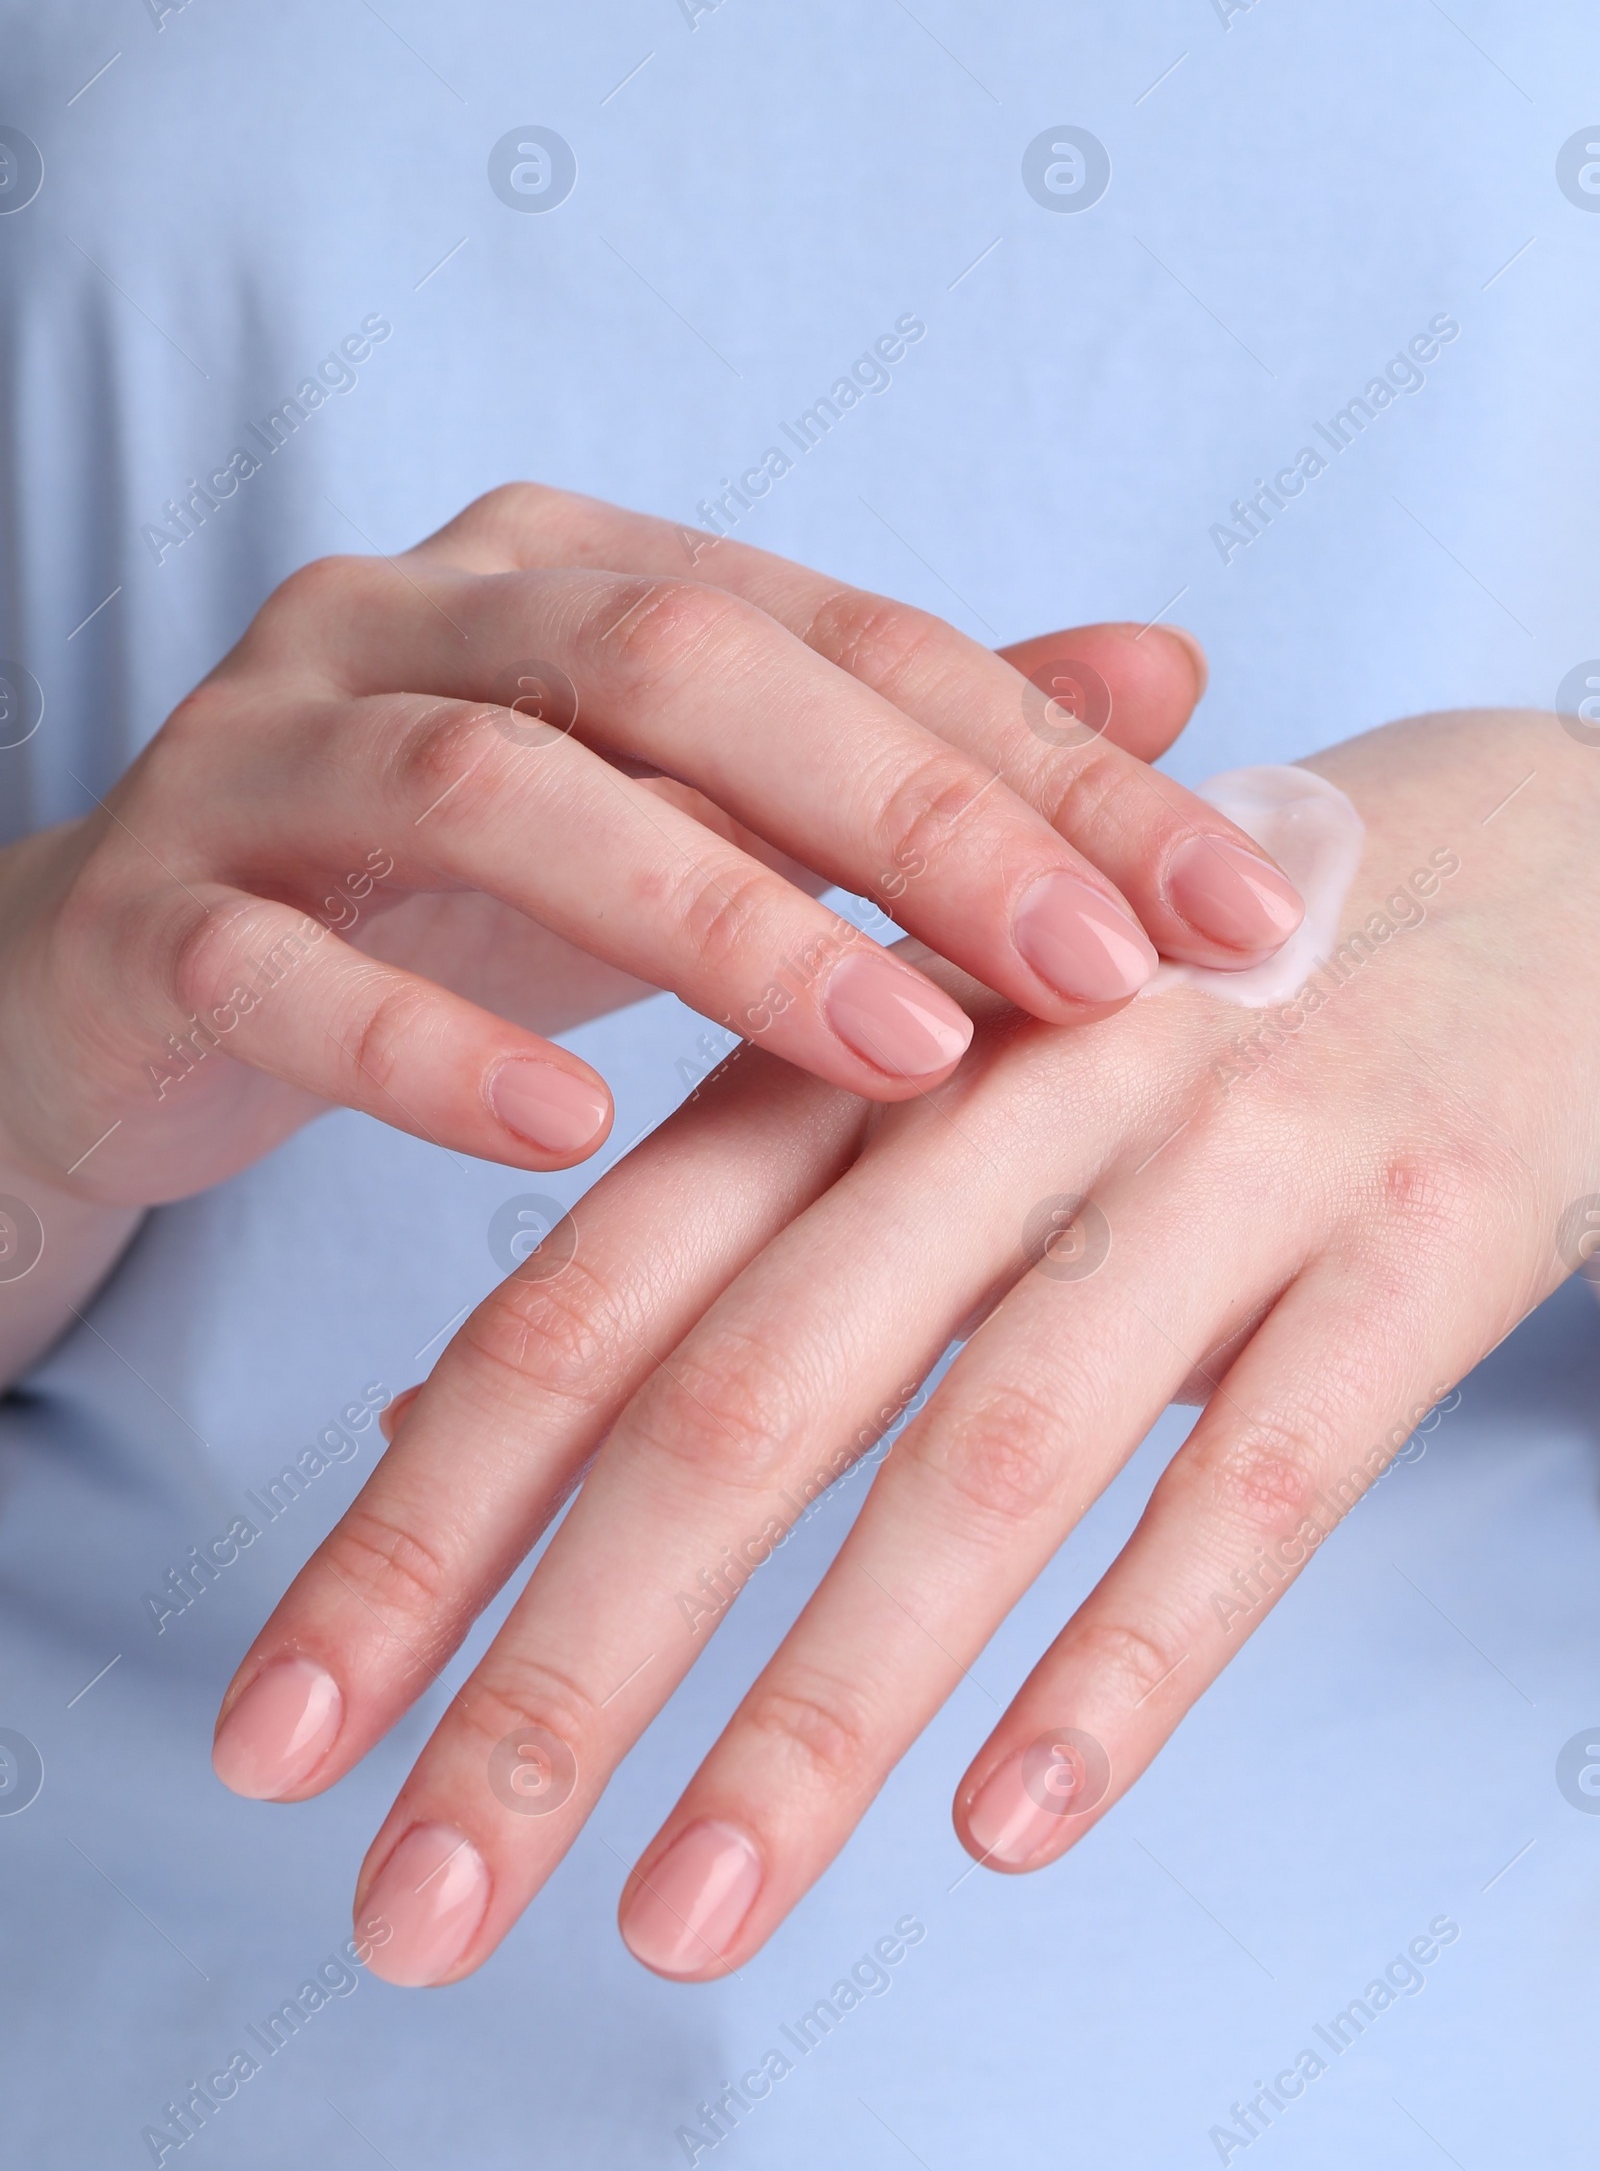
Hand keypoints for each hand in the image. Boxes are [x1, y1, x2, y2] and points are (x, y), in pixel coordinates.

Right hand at [0, 481, 1295, 1374]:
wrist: (134, 984)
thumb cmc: (447, 906)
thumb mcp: (695, 819)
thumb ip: (906, 750)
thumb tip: (1173, 670)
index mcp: (567, 573)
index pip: (847, 636)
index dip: (1048, 760)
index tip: (1230, 904)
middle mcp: (413, 615)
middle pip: (680, 662)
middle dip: (910, 815)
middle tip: (1092, 968)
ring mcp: (263, 754)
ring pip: (490, 788)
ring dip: (713, 920)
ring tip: (897, 1048)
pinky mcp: (151, 915)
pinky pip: (282, 971)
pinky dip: (431, 1050)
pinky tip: (572, 1136)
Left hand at [213, 706, 1598, 1984]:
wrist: (1535, 863)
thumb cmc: (1180, 999)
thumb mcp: (925, 1082)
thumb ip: (708, 1245)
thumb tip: (436, 1428)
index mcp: (862, 1045)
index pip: (590, 1294)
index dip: (420, 1519)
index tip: (285, 1730)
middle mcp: (1010, 1088)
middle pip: (741, 1397)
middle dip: (562, 1664)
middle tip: (419, 1898)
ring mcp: (1222, 1159)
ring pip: (987, 1456)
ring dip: (817, 1712)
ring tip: (679, 1922)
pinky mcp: (1414, 1239)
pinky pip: (1265, 1475)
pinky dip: (1132, 1652)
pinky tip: (1010, 1821)